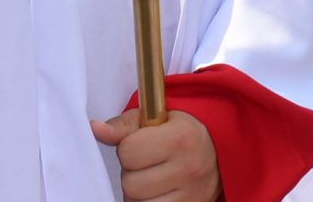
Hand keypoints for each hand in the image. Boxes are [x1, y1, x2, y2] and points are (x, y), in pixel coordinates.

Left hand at [87, 107, 218, 201]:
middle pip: (130, 184)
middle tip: (146, 163)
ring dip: (138, 194)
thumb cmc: (182, 131)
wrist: (217, 151)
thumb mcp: (157, 118)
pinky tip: (157, 192)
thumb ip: (124, 125)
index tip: (140, 144)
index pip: (128, 153)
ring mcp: (192, 195)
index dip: (127, 148)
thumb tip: (95, 129)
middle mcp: (189, 168)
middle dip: (132, 173)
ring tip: (152, 178)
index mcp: (180, 138)